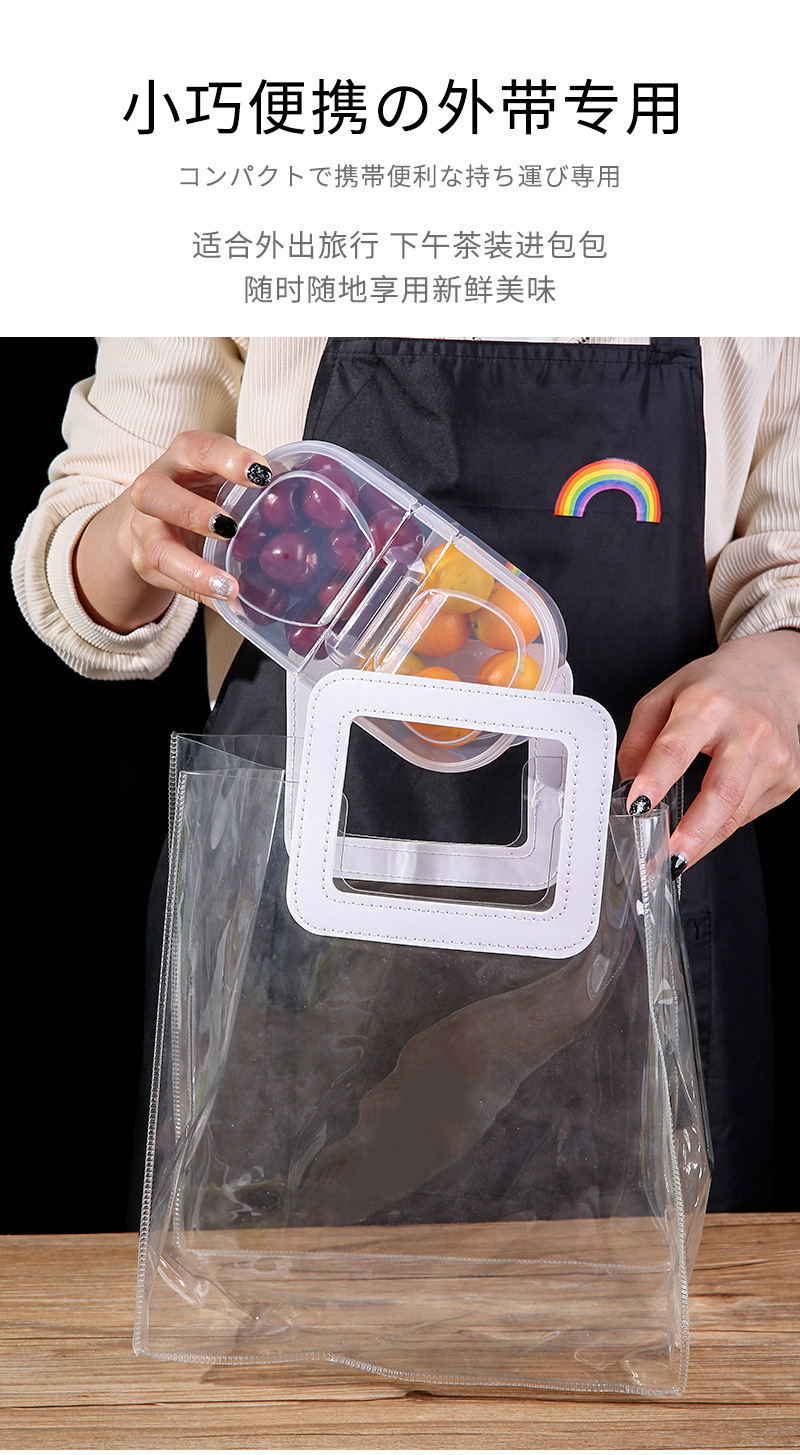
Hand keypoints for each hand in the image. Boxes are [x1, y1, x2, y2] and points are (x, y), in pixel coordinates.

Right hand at [74, 430, 270, 632]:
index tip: (261, 474)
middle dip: (191, 511)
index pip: (199, 448)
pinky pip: (172, 582)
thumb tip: (312, 504)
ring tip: (228, 585)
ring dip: (194, 569)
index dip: (228, 458)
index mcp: (182, 457)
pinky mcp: (146, 563)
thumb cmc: (202, 490)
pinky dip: (202, 593)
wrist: (153, 516)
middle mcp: (154, 488)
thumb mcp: (223, 477)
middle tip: (229, 528)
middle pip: (153, 493)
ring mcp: (143, 529)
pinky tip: (228, 602)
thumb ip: (255, 486)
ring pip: (157, 549)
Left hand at [619, 631, 799, 871]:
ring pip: (736, 812)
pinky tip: (705, 829)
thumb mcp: (666, 695)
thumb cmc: (717, 686)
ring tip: (674, 857)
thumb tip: (628, 783)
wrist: (774, 674)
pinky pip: (748, 813)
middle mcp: (747, 730)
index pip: (677, 747)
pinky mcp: (790, 777)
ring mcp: (775, 756)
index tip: (638, 805)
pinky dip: (722, 826)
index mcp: (708, 704)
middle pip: (721, 791)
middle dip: (692, 832)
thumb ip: (640, 738)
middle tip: (666, 857)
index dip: (655, 778)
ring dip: (702, 841)